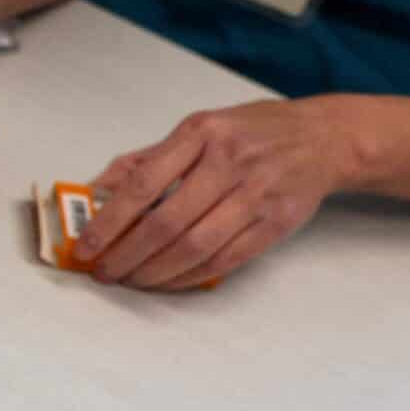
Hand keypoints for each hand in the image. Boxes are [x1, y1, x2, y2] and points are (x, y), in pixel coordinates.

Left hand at [77, 98, 365, 289]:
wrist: (323, 137)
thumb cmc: (250, 133)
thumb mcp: (197, 129)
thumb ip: (146, 160)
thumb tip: (95, 192)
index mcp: (200, 133)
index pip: (142, 184)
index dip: (108, 222)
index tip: (86, 247)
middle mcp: (229, 162)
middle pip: (167, 223)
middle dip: (127, 256)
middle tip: (105, 272)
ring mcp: (257, 193)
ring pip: (195, 247)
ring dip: (155, 272)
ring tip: (132, 279)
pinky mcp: (277, 222)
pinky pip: (225, 260)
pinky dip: (190, 277)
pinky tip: (168, 281)